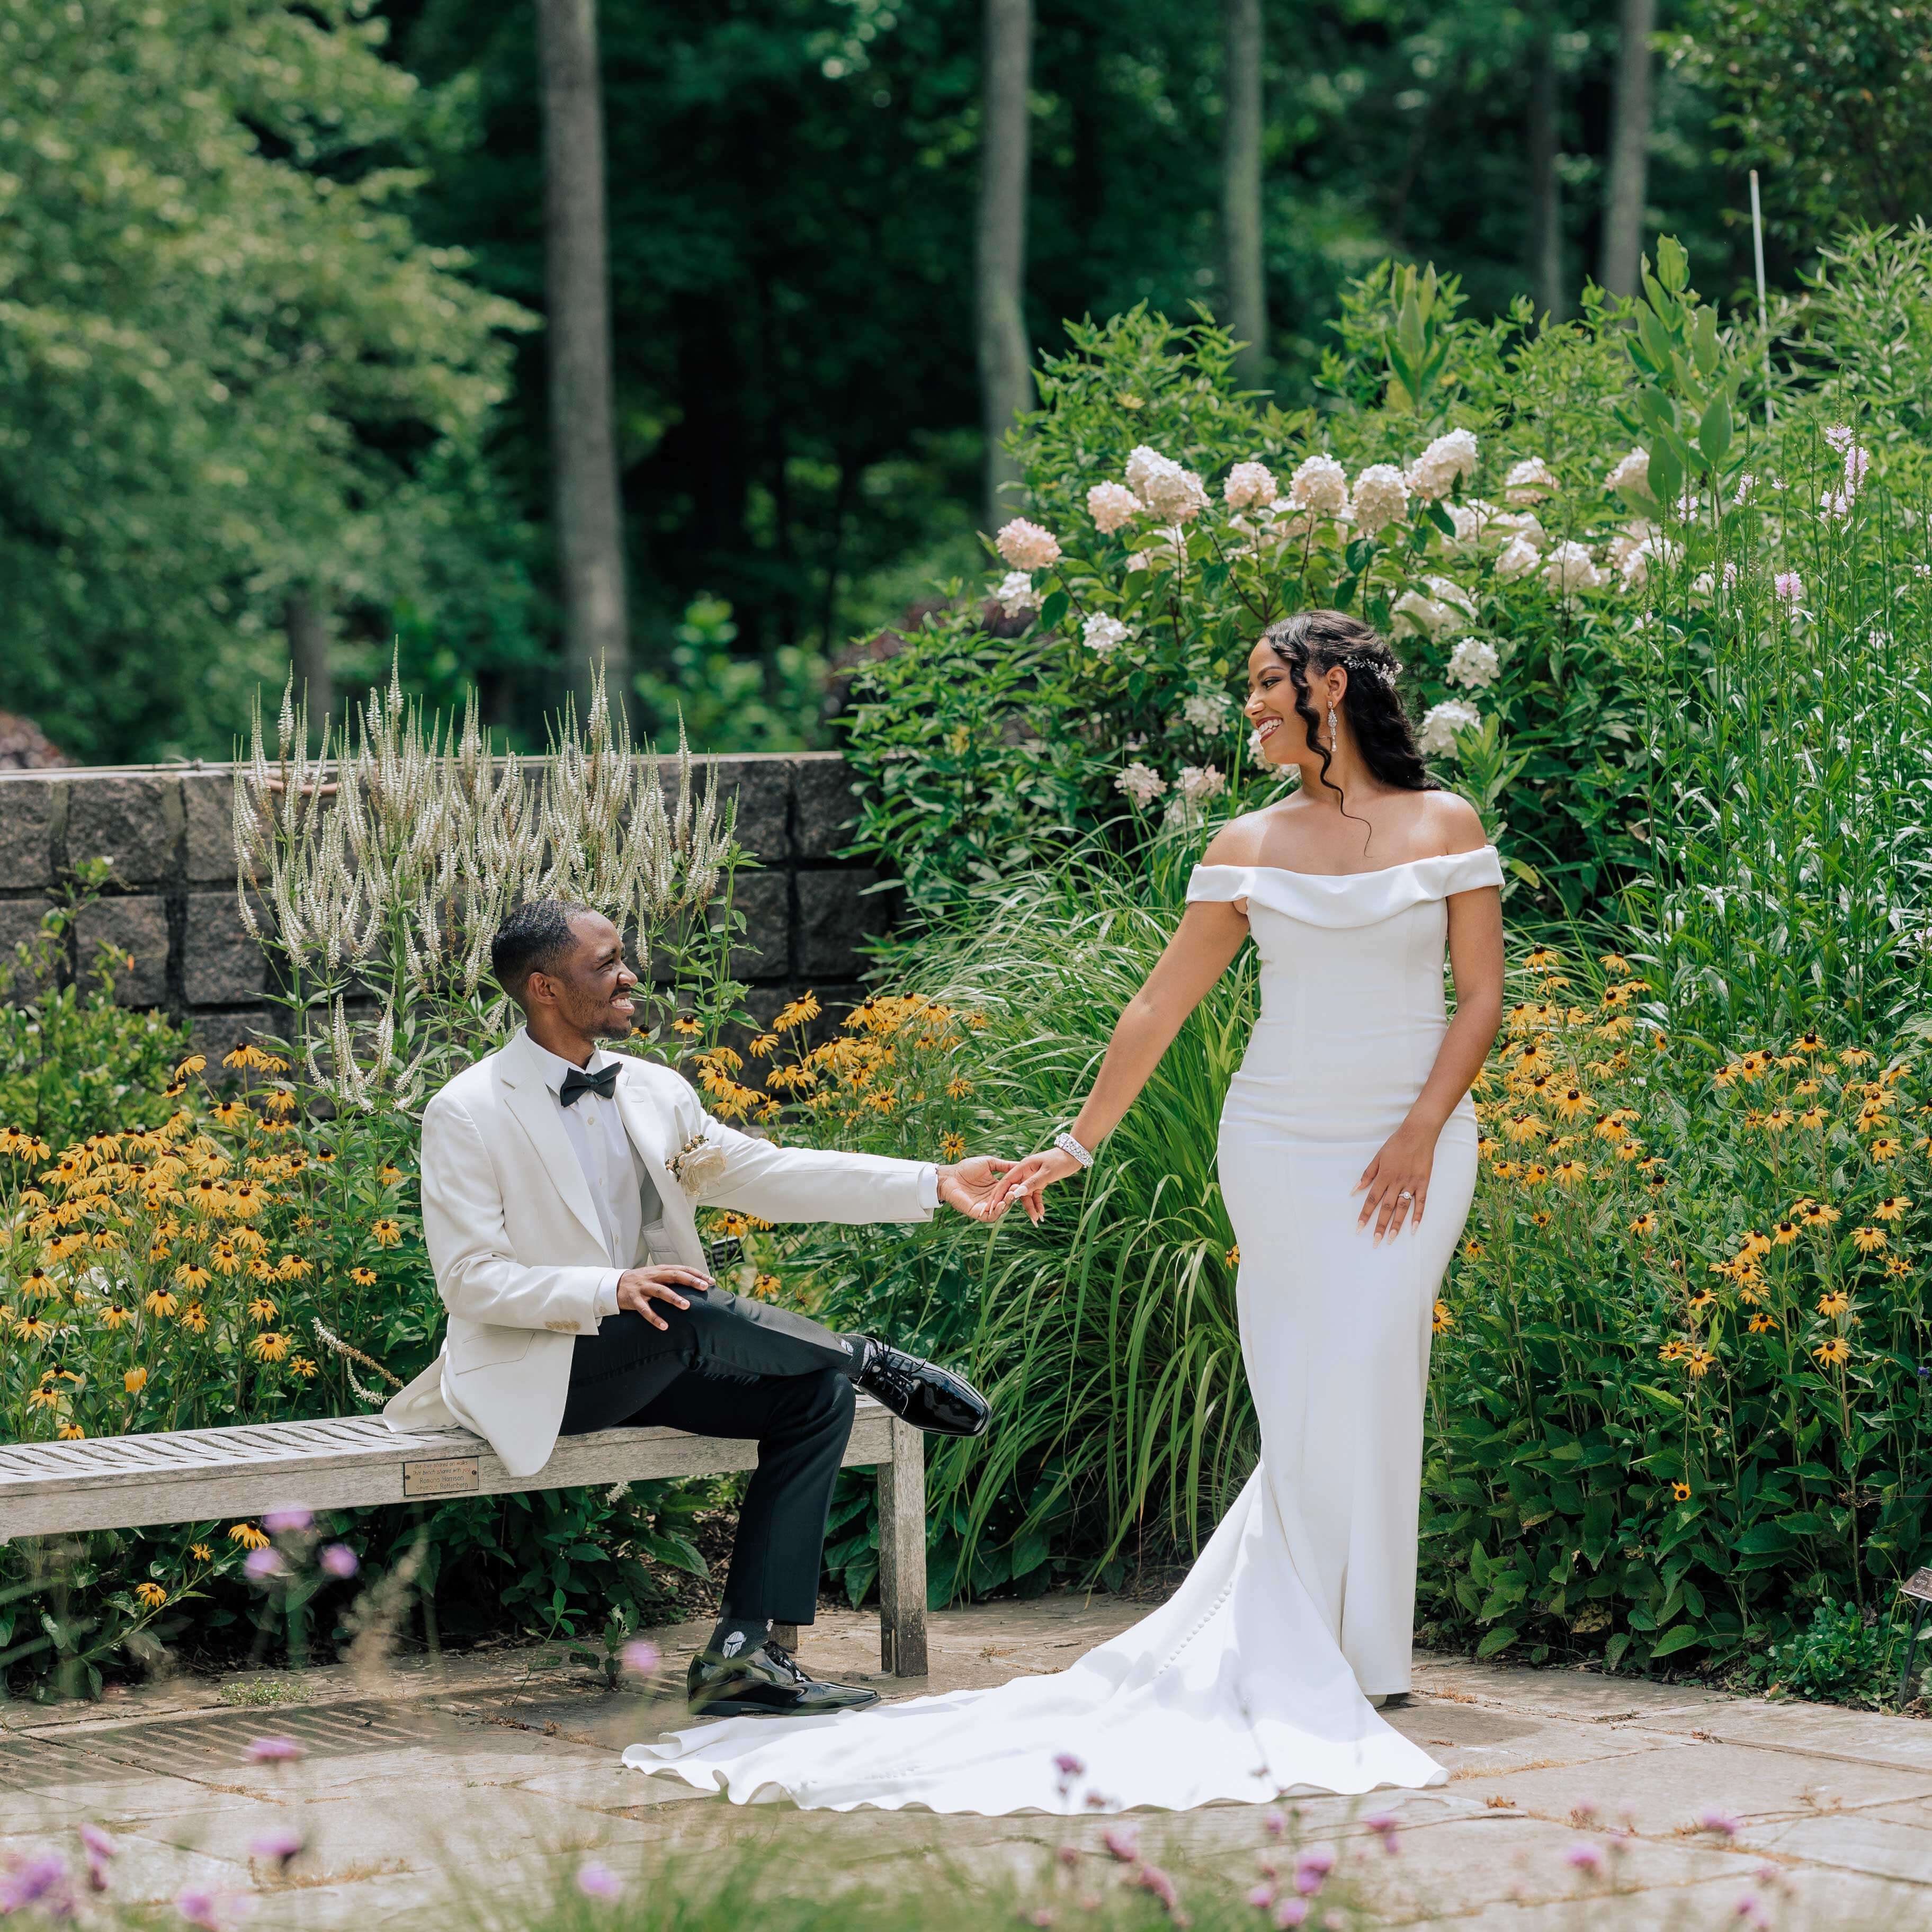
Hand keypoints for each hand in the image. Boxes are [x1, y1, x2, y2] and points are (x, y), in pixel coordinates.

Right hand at [614, 1264, 709, 1330]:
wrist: (614, 1284)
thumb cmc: (641, 1281)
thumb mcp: (656, 1275)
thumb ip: (672, 1277)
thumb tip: (694, 1283)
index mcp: (661, 1270)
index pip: (682, 1269)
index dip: (697, 1274)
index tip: (711, 1281)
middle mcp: (653, 1276)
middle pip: (674, 1276)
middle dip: (690, 1281)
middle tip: (704, 1287)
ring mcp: (643, 1287)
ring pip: (660, 1291)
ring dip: (674, 1298)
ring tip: (686, 1306)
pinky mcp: (633, 1300)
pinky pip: (645, 1310)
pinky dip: (654, 1318)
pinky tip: (664, 1326)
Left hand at [936, 1156, 1021, 1222]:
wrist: (949, 1176)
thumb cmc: (966, 1168)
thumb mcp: (989, 1163)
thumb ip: (1004, 1165)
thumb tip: (1021, 1164)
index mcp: (997, 1186)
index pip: (1012, 1188)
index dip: (1018, 1186)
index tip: (1024, 1180)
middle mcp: (993, 1197)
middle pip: (1008, 1199)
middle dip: (1015, 1195)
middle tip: (1018, 1188)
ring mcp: (986, 1206)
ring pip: (1002, 1209)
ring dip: (1007, 1203)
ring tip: (1011, 1195)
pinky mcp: (978, 1213)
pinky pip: (990, 1216)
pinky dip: (997, 1212)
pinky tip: (1001, 1204)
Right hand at [994, 1147, 1082, 1224]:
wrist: (1073, 1156)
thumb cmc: (1059, 1161)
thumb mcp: (1046, 1173)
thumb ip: (1032, 1183)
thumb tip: (1017, 1193)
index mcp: (1022, 1167)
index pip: (1006, 1181)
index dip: (999, 1194)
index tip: (993, 1206)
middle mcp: (1024, 1173)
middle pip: (1016, 1191)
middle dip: (1016, 1205)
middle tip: (1011, 1217)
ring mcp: (1031, 1178)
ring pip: (1026, 1196)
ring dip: (1030, 1207)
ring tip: (1036, 1220)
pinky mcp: (1039, 1182)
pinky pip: (1035, 1195)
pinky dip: (1038, 1204)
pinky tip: (1042, 1213)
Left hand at [1353, 1119, 1436, 1244]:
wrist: (1418, 1133)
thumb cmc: (1396, 1144)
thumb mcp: (1378, 1157)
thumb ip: (1367, 1175)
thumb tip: (1355, 1190)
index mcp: (1384, 1176)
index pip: (1372, 1200)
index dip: (1365, 1215)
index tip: (1359, 1228)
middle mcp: (1397, 1182)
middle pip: (1386, 1208)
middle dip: (1380, 1226)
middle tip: (1375, 1242)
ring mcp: (1411, 1184)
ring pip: (1402, 1208)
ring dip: (1396, 1225)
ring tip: (1391, 1239)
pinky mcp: (1423, 1183)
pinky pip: (1421, 1202)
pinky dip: (1418, 1216)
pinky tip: (1414, 1228)